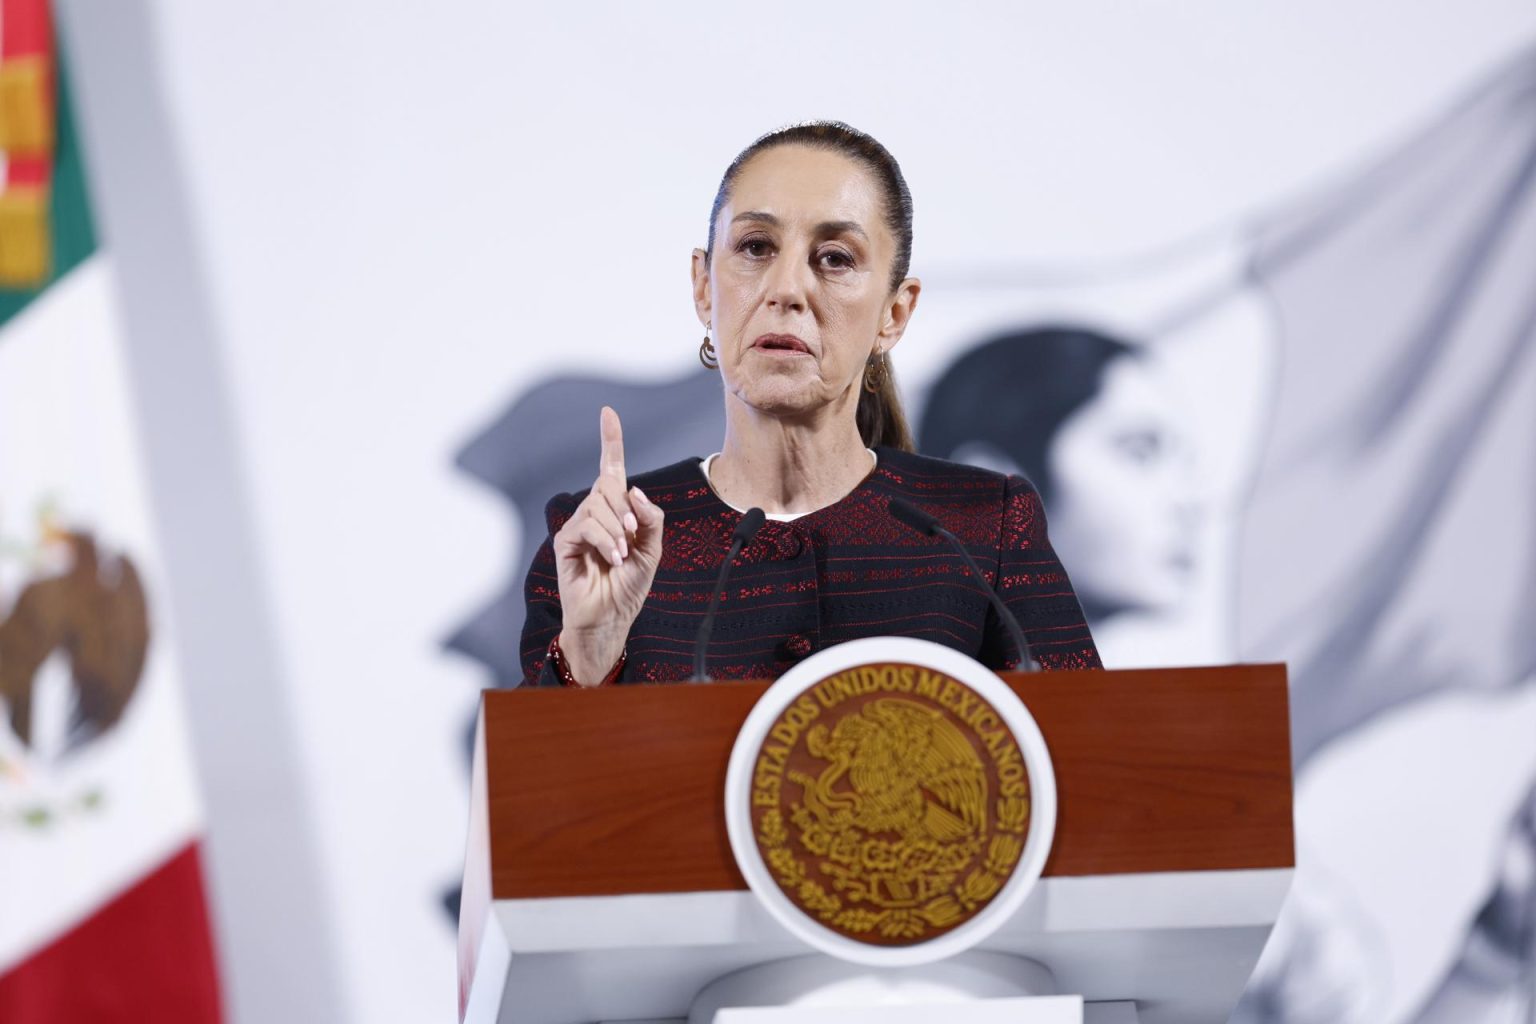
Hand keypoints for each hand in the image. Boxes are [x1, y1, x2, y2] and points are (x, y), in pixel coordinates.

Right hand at [552, 406, 663, 683]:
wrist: (611, 617)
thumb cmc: (629, 585)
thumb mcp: (653, 549)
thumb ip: (650, 517)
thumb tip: (633, 490)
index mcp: (616, 511)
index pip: (611, 469)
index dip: (610, 441)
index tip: (608, 413)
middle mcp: (594, 513)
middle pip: (608, 488)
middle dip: (626, 512)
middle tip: (633, 539)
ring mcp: (578, 526)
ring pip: (598, 506)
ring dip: (617, 530)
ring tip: (621, 555)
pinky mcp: (566, 542)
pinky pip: (587, 526)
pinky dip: (605, 540)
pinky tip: (612, 558)